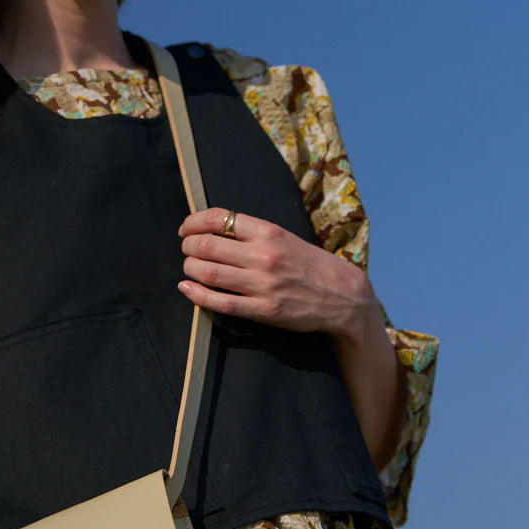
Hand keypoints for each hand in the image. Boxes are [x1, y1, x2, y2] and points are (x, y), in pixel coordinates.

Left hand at [177, 208, 372, 337]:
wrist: (343, 296)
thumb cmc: (311, 265)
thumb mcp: (286, 238)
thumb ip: (254, 234)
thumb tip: (215, 230)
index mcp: (269, 232)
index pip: (219, 219)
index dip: (194, 222)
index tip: (185, 229)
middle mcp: (263, 255)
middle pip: (207, 246)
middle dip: (188, 247)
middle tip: (186, 250)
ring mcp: (262, 284)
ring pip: (208, 273)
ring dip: (190, 269)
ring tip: (188, 268)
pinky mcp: (262, 310)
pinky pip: (220, 302)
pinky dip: (197, 294)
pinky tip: (187, 288)